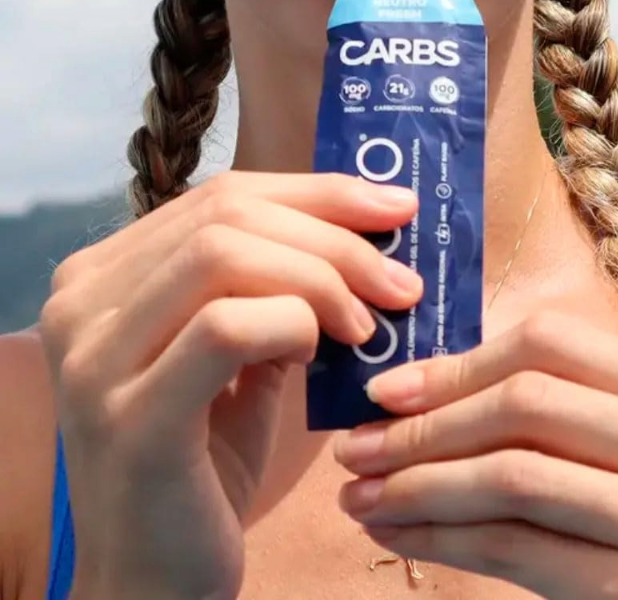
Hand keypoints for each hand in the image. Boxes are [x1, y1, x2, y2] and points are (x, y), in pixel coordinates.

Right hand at [39, 171, 421, 599]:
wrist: (154, 579)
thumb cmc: (204, 463)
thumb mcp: (241, 357)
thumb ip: (277, 290)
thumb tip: (365, 236)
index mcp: (104, 276)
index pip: (222, 196)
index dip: (318, 192)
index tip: (394, 208)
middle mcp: (80, 302)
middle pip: (228, 215)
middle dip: (335, 237)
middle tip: (401, 282)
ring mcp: (94, 359)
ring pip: (225, 255)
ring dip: (322, 278)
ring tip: (368, 324)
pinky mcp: (129, 417)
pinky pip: (228, 327)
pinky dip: (293, 323)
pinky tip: (320, 352)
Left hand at [335, 312, 617, 598]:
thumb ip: (545, 410)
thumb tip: (411, 393)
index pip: (549, 343)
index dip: (457, 364)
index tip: (384, 391)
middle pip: (526, 404)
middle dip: (425, 427)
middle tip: (355, 448)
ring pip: (512, 476)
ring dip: (417, 484)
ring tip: (360, 494)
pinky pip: (515, 549)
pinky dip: (442, 538)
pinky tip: (398, 532)